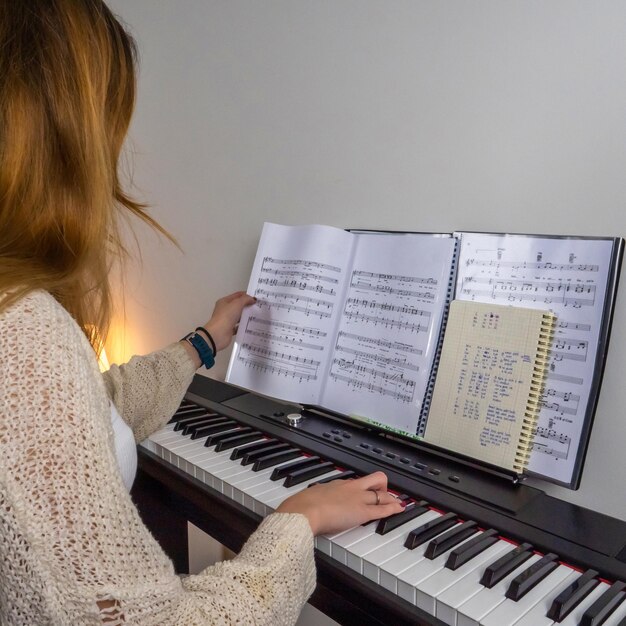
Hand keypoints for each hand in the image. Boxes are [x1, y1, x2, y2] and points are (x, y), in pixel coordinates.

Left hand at [202, 291, 255, 351]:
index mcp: (224, 302)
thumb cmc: (225, 317)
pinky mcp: (230, 329)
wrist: (218, 334)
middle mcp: (225, 310)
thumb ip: (246, 299)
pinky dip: (244, 326)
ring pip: (239, 316)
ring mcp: (227, 320)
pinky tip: (252, 325)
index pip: (237, 295)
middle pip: (238, 306)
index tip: (256, 297)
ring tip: (257, 315)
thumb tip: (252, 299)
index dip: (246, 295)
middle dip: (248, 306)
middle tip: (259, 306)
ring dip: (247, 316)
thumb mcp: (237, 304)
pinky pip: (239, 326)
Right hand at [276, 471, 403, 535]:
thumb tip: (307, 502)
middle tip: (385, 493)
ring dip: (390, 498)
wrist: (304, 511)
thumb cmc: (301, 506)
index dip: (363, 487)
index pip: (355, 483)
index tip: (365, 489)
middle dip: (382, 486)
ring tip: (397, 502)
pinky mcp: (363, 512)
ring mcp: (358, 499)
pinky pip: (382, 509)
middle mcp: (350, 488)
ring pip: (381, 493)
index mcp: (335, 484)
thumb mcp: (307, 498)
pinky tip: (399, 509)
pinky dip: (393, 509)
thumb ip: (312, 500)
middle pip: (373, 480)